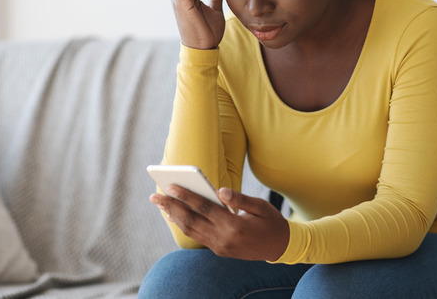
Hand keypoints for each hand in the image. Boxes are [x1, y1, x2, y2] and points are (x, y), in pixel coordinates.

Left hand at [150, 186, 289, 260]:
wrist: (280, 247)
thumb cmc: (271, 222)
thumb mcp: (260, 206)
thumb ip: (239, 198)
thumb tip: (220, 190)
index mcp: (234, 226)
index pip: (205, 208)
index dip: (186, 196)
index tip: (171, 186)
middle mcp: (224, 239)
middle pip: (191, 221)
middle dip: (171, 207)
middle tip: (155, 196)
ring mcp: (220, 247)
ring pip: (191, 231)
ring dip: (174, 217)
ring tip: (161, 204)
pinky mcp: (219, 250)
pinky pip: (197, 237)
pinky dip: (185, 226)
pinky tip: (176, 216)